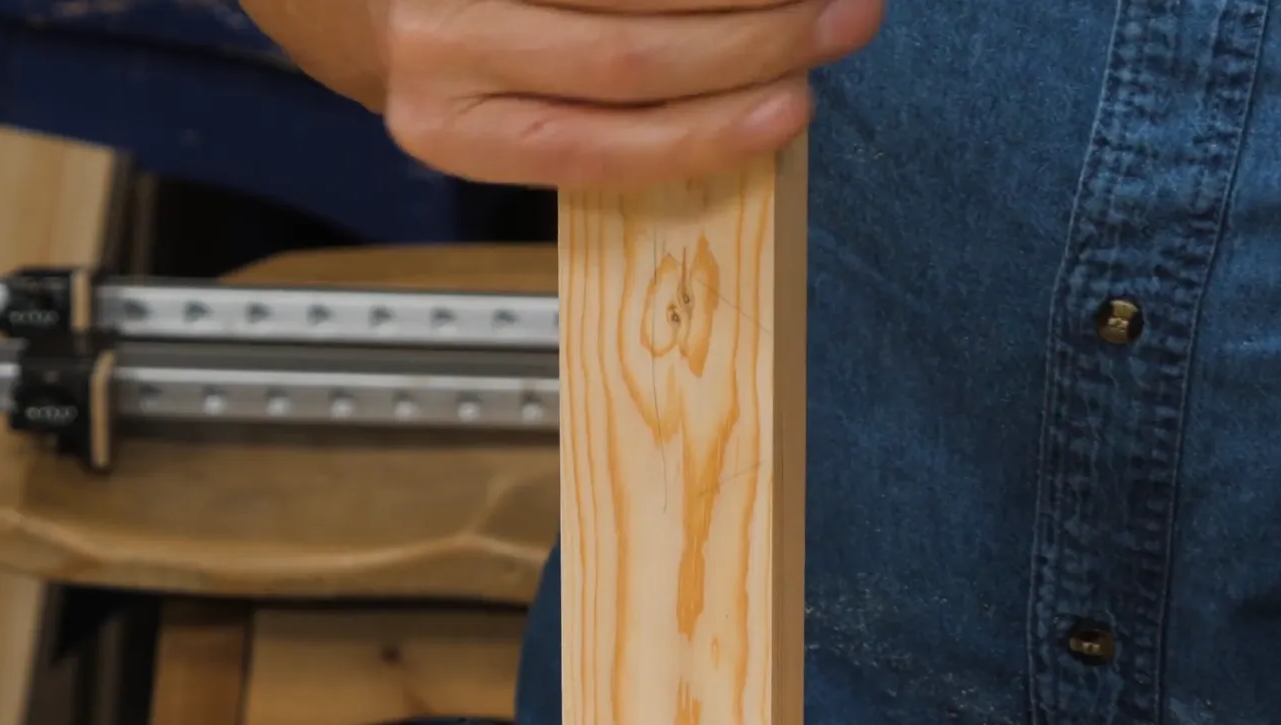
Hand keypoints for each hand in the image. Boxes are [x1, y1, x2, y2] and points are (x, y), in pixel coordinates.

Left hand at [372, 0, 883, 186]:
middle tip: (842, 21)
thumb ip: (589, 121)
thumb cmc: (437, 42)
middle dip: (754, 43)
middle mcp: (437, 46)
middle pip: (624, 57)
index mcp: (448, 127)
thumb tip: (741, 111)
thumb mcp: (487, 106)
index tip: (793, 113)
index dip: (706, 135)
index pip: (594, 146)